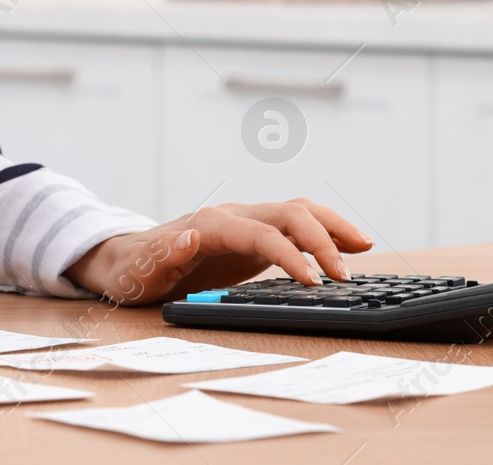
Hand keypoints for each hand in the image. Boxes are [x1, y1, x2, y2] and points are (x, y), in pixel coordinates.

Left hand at [62, 199, 372, 304]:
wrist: (128, 258)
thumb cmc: (134, 269)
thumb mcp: (140, 270)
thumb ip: (164, 253)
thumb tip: (192, 234)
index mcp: (210, 224)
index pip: (261, 233)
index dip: (289, 255)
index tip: (313, 281)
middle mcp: (234, 215)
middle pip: (289, 213)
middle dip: (321, 240)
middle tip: (344, 277)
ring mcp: (246, 221)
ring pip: (299, 211)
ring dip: (332, 227)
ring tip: (364, 247)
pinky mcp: (255, 235)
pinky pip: (297, 226)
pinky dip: (325, 231)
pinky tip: (349, 245)